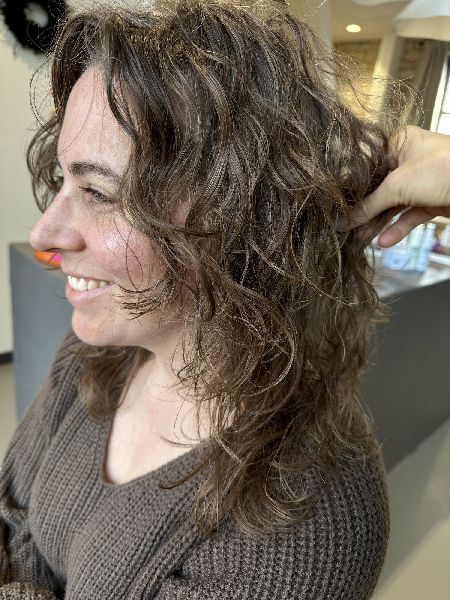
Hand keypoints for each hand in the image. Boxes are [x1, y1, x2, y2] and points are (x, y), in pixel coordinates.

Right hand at [344, 126, 449, 246]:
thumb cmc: (443, 170)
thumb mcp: (397, 187)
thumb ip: (368, 205)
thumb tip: (342, 220)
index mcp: (399, 143)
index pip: (367, 167)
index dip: (352, 187)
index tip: (337, 205)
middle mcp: (409, 160)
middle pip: (378, 188)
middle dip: (364, 210)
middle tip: (345, 226)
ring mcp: (420, 182)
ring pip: (392, 205)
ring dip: (377, 222)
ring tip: (360, 238)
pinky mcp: (430, 201)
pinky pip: (408, 216)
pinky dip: (396, 228)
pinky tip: (384, 241)